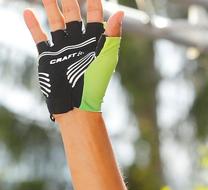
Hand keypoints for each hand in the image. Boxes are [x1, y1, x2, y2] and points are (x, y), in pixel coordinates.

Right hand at [23, 0, 124, 120]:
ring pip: (56, 22)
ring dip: (51, 7)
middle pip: (73, 15)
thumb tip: (121, 13)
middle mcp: (79, 43)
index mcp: (95, 42)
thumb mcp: (106, 57)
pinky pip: (39, 37)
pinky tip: (28, 12)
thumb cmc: (94, 83)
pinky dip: (33, 25)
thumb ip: (112, 35)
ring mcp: (63, 48)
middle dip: (69, 0)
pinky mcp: (49, 56)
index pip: (95, 17)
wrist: (75, 103)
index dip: (94, 3)